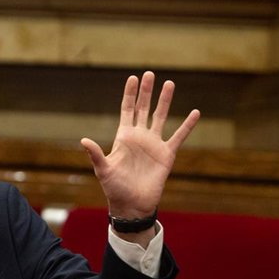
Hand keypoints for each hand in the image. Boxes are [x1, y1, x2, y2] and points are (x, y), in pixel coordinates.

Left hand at [80, 71, 199, 227]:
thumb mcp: (103, 169)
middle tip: (150, 73)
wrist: (132, 204)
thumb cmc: (114, 188)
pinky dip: (187, 125)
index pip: (127, 110)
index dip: (130, 95)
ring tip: (170, 83)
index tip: (133, 78)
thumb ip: (96, 154)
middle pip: (144, 108)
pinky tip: (195, 112)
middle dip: (146, 91)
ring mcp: (153, 145)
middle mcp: (139, 137)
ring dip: (165, 101)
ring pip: (160, 117)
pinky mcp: (166, 155)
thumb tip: (83, 141)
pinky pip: (178, 136)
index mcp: (123, 137)